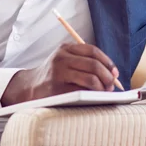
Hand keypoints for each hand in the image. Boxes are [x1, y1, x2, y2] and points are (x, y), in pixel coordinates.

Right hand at [1, 43, 119, 105]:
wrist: (31, 86)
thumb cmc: (54, 74)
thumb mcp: (64, 59)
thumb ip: (83, 60)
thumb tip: (111, 72)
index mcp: (66, 48)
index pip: (93, 51)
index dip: (107, 62)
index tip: (114, 72)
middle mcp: (62, 58)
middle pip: (94, 64)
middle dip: (107, 76)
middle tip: (112, 85)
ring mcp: (59, 73)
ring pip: (90, 78)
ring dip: (102, 86)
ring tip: (104, 91)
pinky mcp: (57, 88)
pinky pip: (82, 90)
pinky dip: (92, 94)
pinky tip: (95, 96)